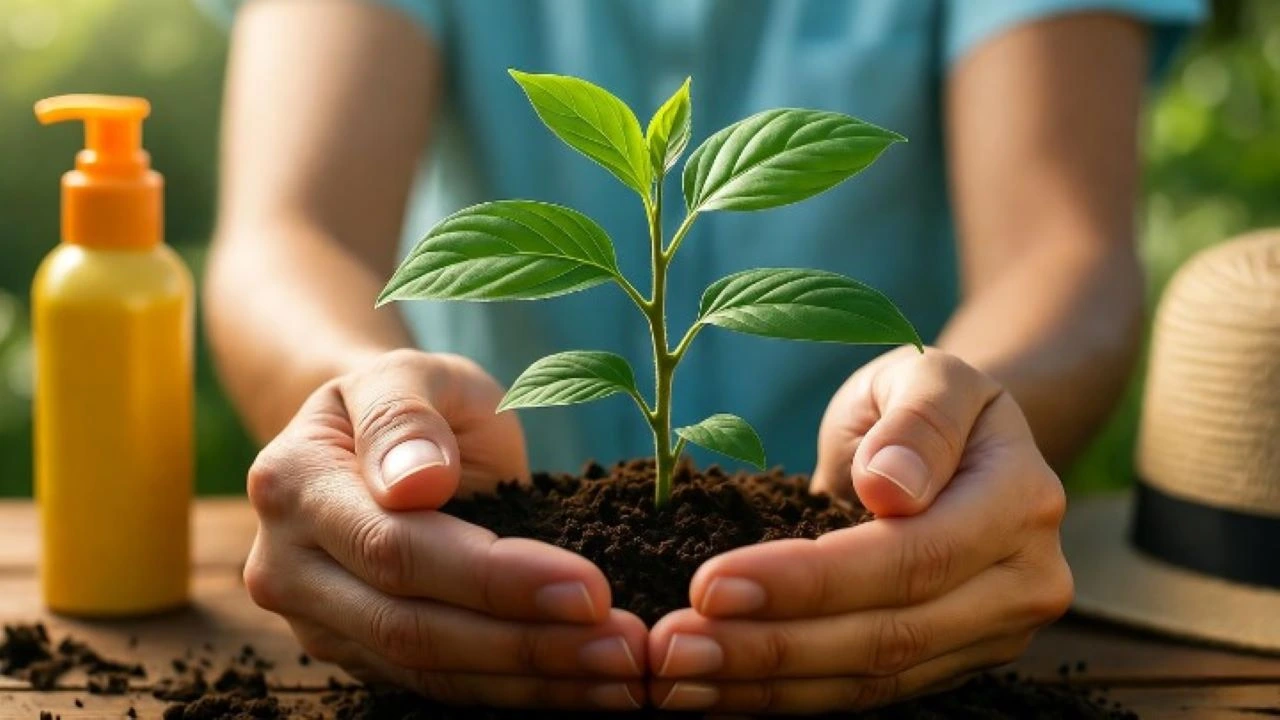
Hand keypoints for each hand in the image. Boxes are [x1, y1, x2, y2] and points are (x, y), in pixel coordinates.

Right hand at [242, 349, 646, 709]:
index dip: (496, 577)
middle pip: (411, 626)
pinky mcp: (357, 655)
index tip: (589, 587)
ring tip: (620, 675)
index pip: (399, 548)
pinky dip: (515, 691)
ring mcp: (316, 620)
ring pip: (426, 671)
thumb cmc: (413, 397)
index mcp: (294, 484)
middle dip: (527, 642)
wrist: (381, 435)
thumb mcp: (415, 371)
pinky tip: (585, 689)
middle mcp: (287, 565)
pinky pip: (438, 686)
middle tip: (623, 647)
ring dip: (531, 680)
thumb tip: (417, 484)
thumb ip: (406, 414)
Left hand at [646, 347, 1071, 712]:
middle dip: (770, 647)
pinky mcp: (950, 663)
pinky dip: (784, 696)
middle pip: (889, 636)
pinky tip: (715, 693)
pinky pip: (864, 692)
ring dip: (764, 686)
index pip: (911, 558)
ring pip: (871, 679)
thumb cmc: (927, 398)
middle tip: (671, 647)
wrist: (964, 441)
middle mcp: (1022, 582)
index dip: (809, 581)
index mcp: (1019, 500)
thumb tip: (890, 487)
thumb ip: (918, 420)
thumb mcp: (926, 372)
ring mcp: (991, 634)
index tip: (711, 584)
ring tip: (676, 678)